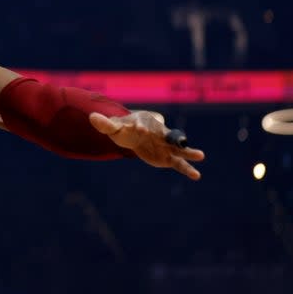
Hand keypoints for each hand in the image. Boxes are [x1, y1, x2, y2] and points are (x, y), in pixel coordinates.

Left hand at [90, 112, 205, 179]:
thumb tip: (91, 117)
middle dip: (172, 137)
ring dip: (188, 152)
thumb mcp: (113, 126)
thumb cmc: (124, 128)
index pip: (143, 122)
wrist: (133, 135)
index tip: (138, 129)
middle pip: (167, 134)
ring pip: (178, 149)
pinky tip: (196, 175)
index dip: (140, 125)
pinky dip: (187, 168)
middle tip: (180, 141)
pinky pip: (179, 163)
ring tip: (200, 156)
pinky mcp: (168, 157)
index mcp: (145, 121)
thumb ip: (104, 123)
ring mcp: (165, 145)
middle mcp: (159, 132)